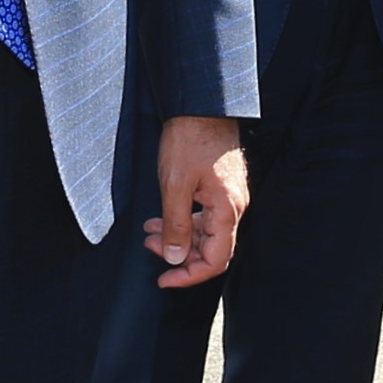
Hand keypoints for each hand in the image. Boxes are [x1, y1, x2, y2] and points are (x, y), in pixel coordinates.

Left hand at [147, 114, 250, 287]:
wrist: (201, 103)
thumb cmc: (190, 138)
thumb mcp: (175, 185)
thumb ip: (176, 225)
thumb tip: (175, 258)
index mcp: (227, 209)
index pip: (215, 260)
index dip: (189, 276)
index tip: (164, 280)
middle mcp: (233, 206)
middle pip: (212, 249)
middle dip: (179, 254)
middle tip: (149, 247)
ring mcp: (228, 196)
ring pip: (206, 231)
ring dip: (178, 236)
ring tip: (149, 233)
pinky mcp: (220, 186)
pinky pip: (204, 214)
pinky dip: (183, 220)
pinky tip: (161, 217)